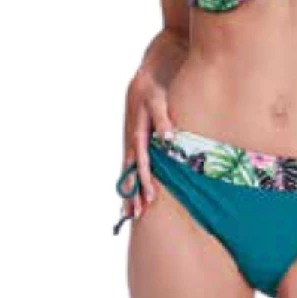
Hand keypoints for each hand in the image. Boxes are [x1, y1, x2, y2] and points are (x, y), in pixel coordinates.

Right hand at [119, 67, 175, 220]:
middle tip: (137, 214)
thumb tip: (168, 138)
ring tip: (129, 213)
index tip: (151, 197)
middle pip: (130, 174)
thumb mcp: (158, 101)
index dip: (145, 180)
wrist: (142, 83)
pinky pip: (129, 168)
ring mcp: (130, 145)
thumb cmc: (152, 92)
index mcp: (138, 134)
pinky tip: (130, 195)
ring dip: (128, 192)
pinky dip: (128, 182)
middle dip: (133, 194)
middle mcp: (131, 143)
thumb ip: (163, 119)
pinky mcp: (132, 144)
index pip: (142, 163)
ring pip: (127, 173)